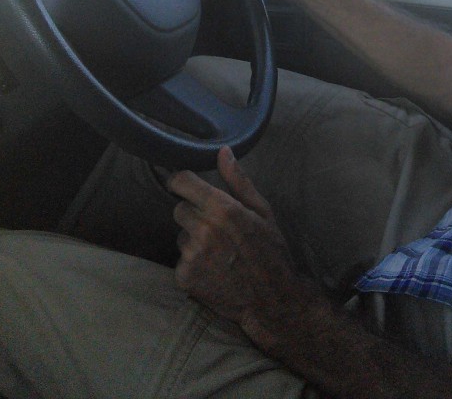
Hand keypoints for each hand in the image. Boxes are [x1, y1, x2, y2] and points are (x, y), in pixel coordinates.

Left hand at [168, 147, 317, 345]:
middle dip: (194, 214)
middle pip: (179, 209)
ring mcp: (192, 255)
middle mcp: (204, 229)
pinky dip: (193, 264)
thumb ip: (239, 181)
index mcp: (223, 208)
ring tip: (218, 252)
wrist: (272, 299)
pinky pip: (181, 260)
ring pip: (181, 236)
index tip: (183, 185)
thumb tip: (223, 152)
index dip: (180, 182)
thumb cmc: (271, 251)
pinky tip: (213, 269)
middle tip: (215, 227)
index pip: (182, 182)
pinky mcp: (185, 277)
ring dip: (193, 240)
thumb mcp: (263, 211)